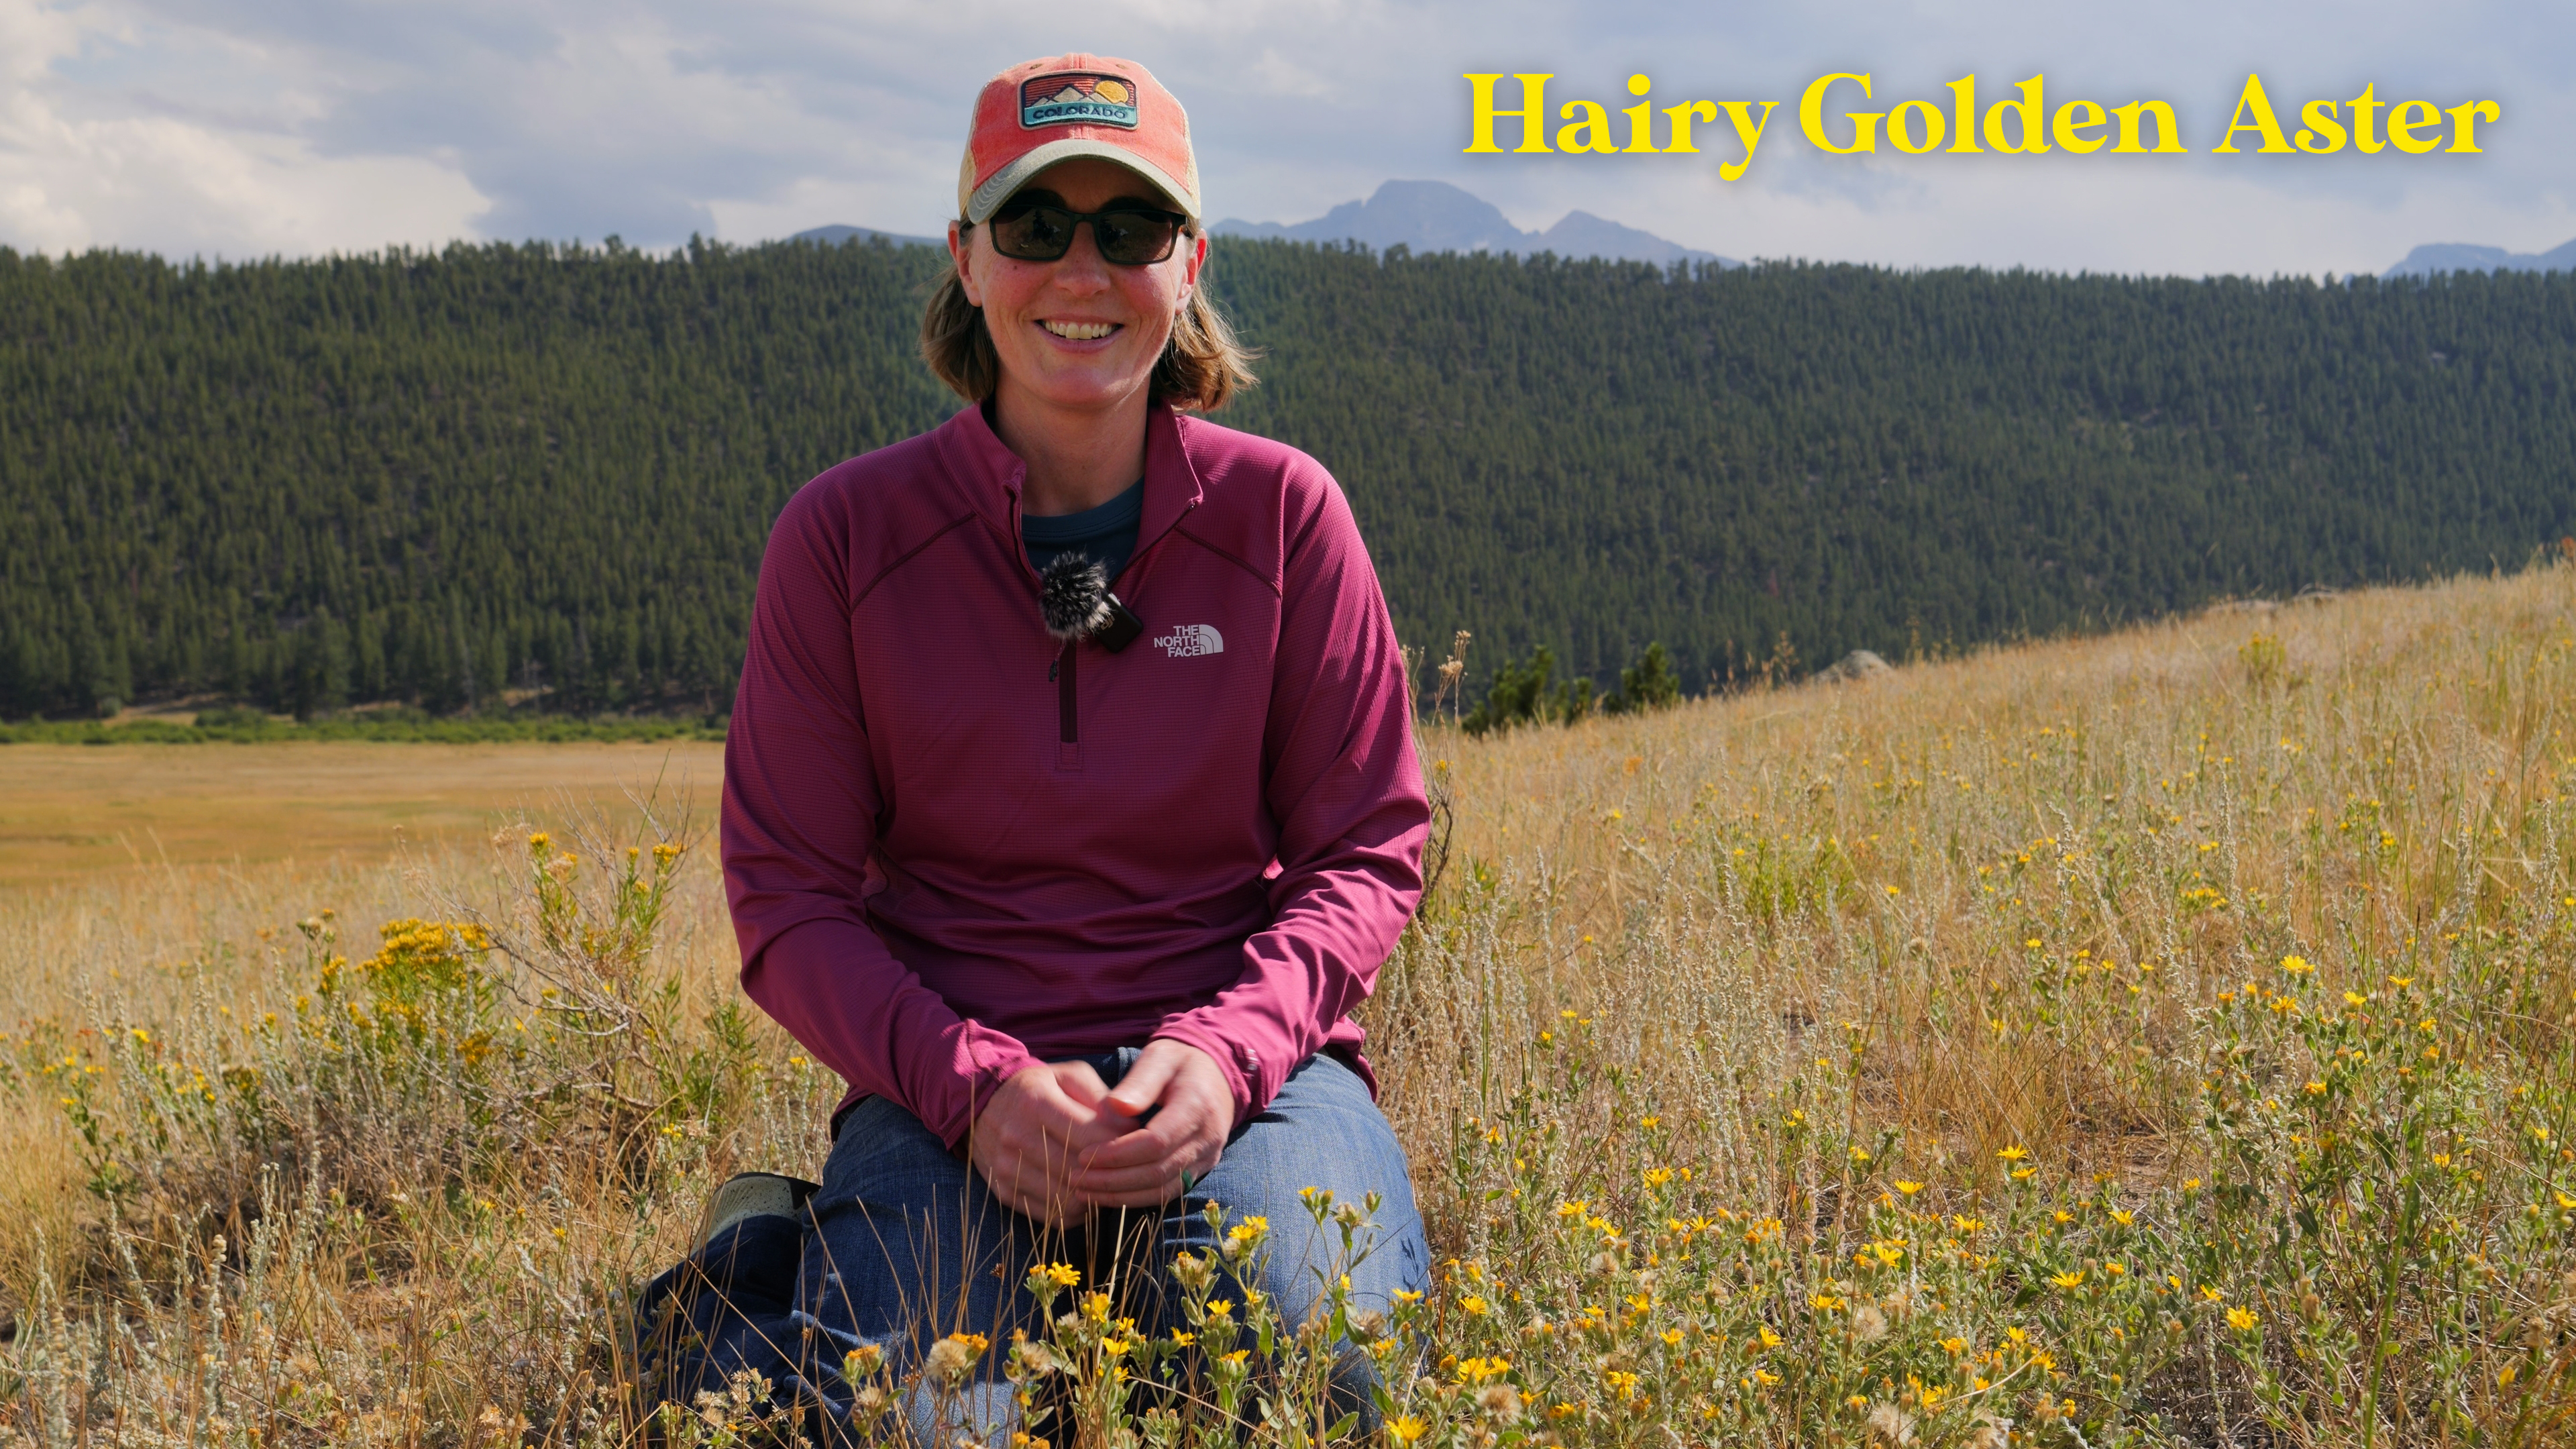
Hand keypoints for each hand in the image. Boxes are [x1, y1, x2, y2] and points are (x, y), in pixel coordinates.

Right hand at [970, 1060, 1123, 1225]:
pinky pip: (1050, 1216)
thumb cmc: (1039, 1088)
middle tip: (1124, 1168)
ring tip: (1104, 1182)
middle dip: (1109, 1173)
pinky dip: (1074, 1212)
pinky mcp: (1004, 1191)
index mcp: (1037, 1102)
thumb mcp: (1070, 1077)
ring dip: (1094, 1197)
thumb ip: (1102, 1098)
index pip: (1090, 1136)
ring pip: (1067, 1200)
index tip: (1131, 1142)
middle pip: (1079, 1171)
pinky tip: (1083, 1195)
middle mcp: (1018, 1137)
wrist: (983, 1103)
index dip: (1119, 1144)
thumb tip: (1130, 1127)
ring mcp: (1008, 1168)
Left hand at [1069, 1039, 1236, 1208]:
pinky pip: (1168, 1192)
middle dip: (1113, 1180)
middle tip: (1075, 1178)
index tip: (1084, 1153)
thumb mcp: (1160, 1057)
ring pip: (1163, 1190)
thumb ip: (1140, 1081)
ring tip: (1084, 1191)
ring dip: (1121, 1195)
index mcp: (1197, 1107)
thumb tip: (1114, 1107)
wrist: (1217, 1074)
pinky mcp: (1200, 1169)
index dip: (1118, 1153)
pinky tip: (1107, 1194)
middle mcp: (1207, 1138)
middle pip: (1158, 1172)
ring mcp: (1207, 1157)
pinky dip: (1136, 1197)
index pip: (1156, 1142)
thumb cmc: (1180, 1062)